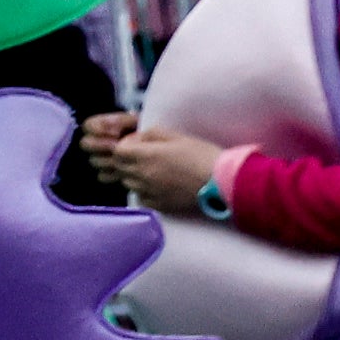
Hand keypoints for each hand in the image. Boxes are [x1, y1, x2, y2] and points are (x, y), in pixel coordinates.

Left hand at [81, 116, 221, 208]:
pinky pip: (140, 197)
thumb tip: (138, 138)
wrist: (222, 182)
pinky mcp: (158, 205)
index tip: (138, 145)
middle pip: (120, 168)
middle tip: (146, 158)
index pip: (118, 151)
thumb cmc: (203, 156)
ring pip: (128, 183)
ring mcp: (148, 191)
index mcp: (145, 155)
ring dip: (135, 176)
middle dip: (128, 161)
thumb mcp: (178, 136)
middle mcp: (142, 175)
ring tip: (155, 172)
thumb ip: (152, 134)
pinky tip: (160, 186)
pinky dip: (145, 191)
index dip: (125, 146)